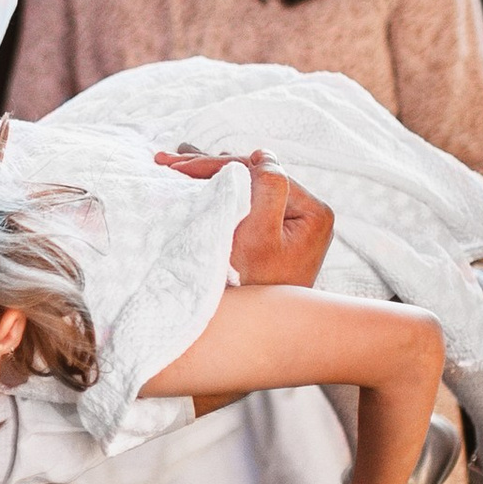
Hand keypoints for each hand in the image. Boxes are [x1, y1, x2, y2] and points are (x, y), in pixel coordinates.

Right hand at [155, 148, 333, 288]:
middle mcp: (309, 213)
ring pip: (248, 188)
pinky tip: (200, 180)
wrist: (259, 328)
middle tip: (169, 159)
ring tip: (178, 163)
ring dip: (212, 176)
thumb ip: (268, 190)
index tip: (178, 165)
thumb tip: (264, 154)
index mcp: (313, 211)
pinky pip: (249, 202)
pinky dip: (222, 192)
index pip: (259, 174)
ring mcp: (294, 222)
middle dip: (210, 168)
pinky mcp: (278, 232)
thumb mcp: (259, 238)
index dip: (216, 166)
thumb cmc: (257, 287)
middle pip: (254, 178)